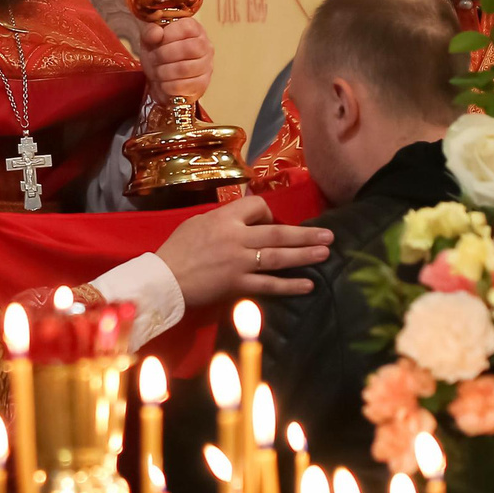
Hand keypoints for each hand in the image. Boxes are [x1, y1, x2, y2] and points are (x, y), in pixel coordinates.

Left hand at [137, 14, 213, 104]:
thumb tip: (157, 33)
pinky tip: (163, 83)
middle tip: (153, 58)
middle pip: (189, 48)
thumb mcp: (149, 38)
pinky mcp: (202, 84)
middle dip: (164, 54)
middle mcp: (205, 46)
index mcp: (194, 29)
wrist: (160, 76)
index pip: (187, 28)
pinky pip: (183, 86)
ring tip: (156, 71)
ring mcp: (206, 66)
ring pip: (185, 68)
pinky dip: (168, 85)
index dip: (169, 34)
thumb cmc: (159, 53)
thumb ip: (150, 31)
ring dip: (164, 71)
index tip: (156, 41)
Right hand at [155, 197, 332, 308]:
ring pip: (278, 257)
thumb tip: (244, 221)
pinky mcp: (238, 285)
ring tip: (325, 253)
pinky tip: (308, 285)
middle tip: (329, 235)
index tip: (270, 222)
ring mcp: (239, 263)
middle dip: (306, 234)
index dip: (269, 213)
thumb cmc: (177, 249)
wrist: (163, 279)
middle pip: (278, 233)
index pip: (258, 207)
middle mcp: (236, 238)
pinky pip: (269, 285)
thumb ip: (223, 220)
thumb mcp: (198, 223)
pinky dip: (289, 286)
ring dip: (305, 255)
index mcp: (225, 218)